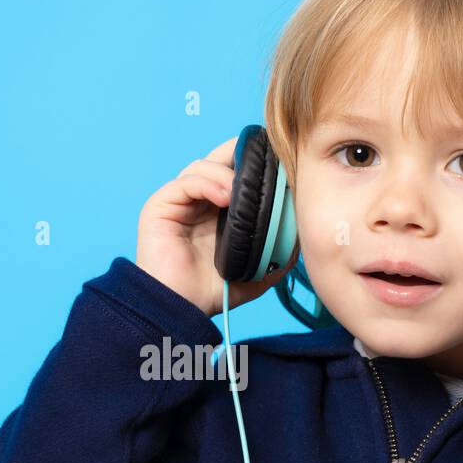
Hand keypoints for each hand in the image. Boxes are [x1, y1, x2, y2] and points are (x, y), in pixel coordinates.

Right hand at [136, 135, 297, 317]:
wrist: (183, 308)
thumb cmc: (214, 291)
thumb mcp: (259, 269)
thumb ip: (280, 248)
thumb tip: (301, 224)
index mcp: (218, 210)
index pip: (235, 172)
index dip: (254, 163)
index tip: (277, 162)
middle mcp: (197, 201)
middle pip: (218, 160)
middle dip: (241, 155)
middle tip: (264, 159)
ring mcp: (178, 202)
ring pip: (203, 166)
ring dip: (227, 173)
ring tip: (244, 190)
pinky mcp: (160, 206)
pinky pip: (186, 182)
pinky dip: (208, 183)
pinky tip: (225, 197)